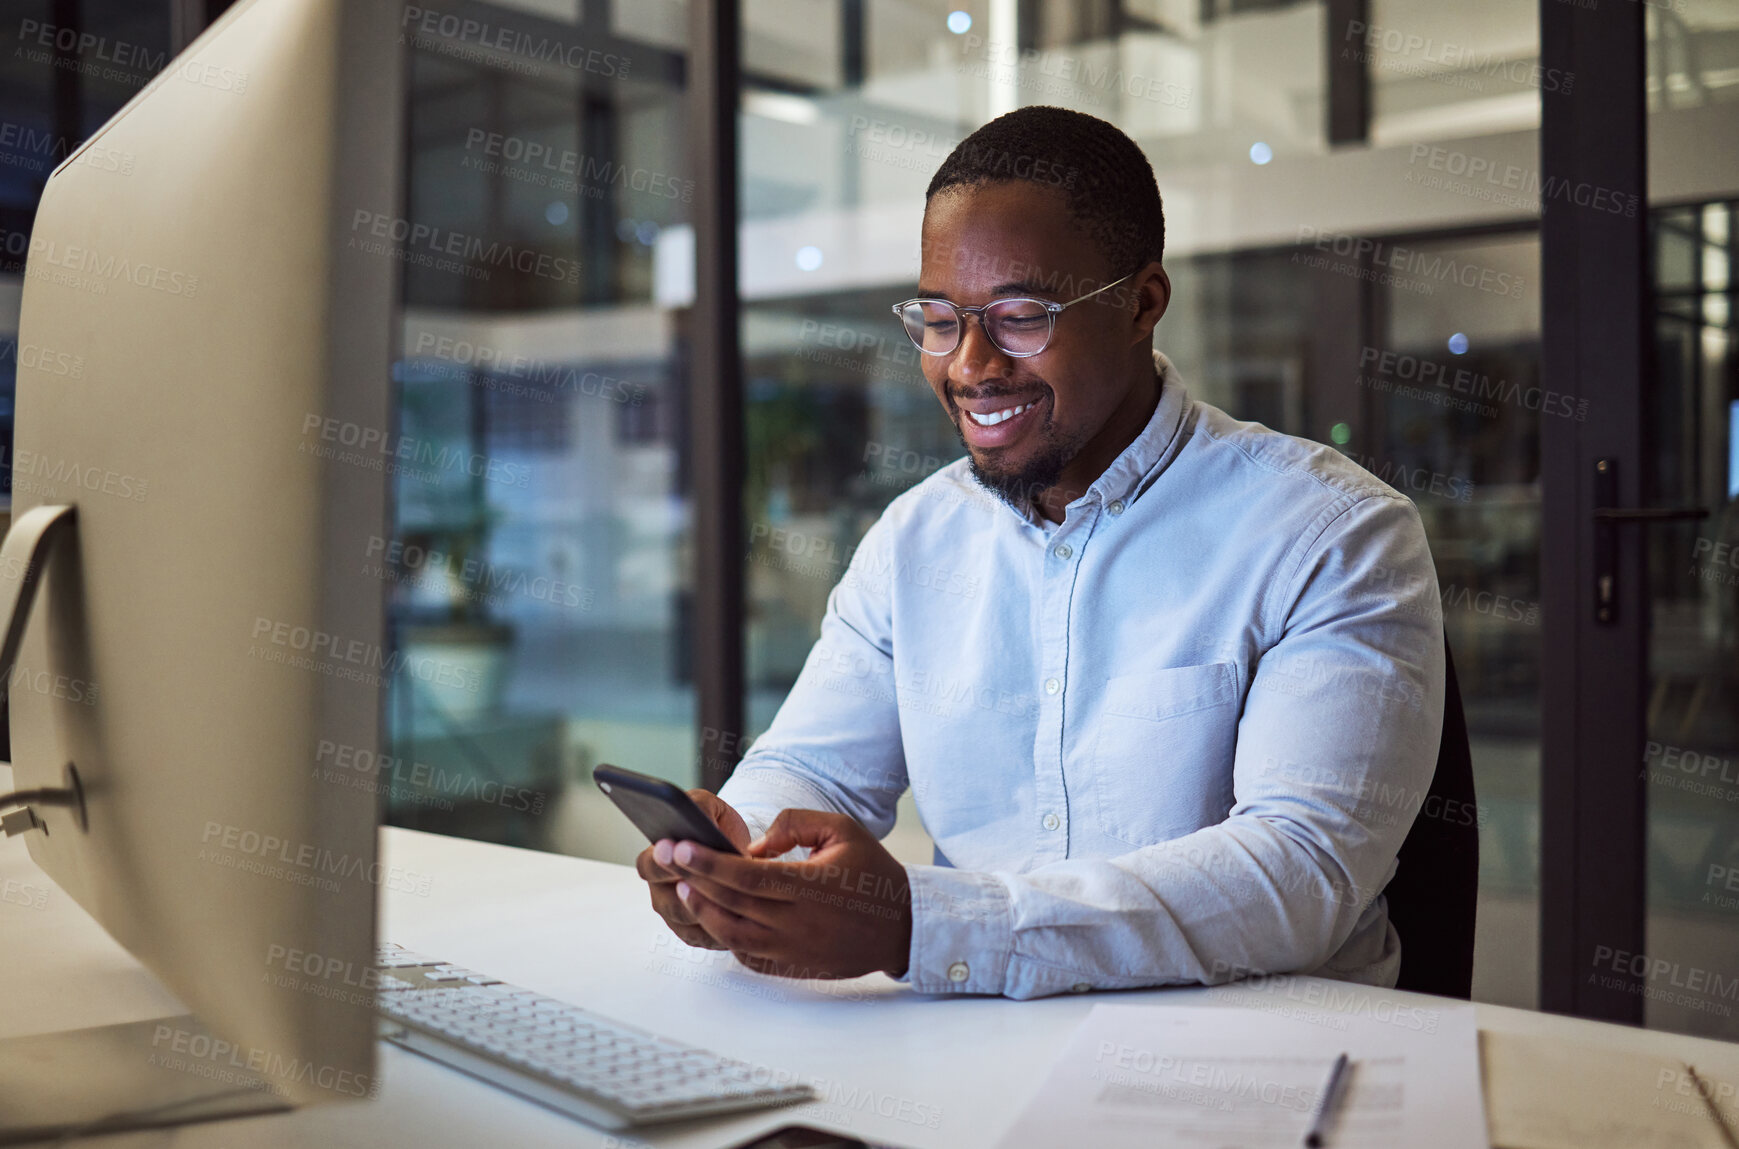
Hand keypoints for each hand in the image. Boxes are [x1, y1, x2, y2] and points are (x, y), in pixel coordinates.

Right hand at [634, 789, 750, 950]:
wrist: (734, 851)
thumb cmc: (717, 827)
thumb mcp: (709, 808)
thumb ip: (699, 808)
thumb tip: (699, 820)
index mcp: (656, 858)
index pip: (649, 865)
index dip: (662, 860)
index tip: (674, 848)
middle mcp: (660, 890)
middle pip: (668, 901)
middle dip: (690, 892)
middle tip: (709, 882)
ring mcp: (675, 915)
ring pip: (689, 923)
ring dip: (710, 912)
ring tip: (734, 901)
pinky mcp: (694, 935)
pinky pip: (705, 938)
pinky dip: (722, 930)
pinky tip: (740, 919)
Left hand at [664, 809, 912, 979]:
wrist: (903, 926)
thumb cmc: (872, 872)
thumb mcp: (842, 829)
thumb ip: (795, 825)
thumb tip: (754, 845)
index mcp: (811, 886)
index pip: (747, 876)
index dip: (709, 862)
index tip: (680, 846)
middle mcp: (799, 922)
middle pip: (732, 903)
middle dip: (694, 879)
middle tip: (666, 859)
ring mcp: (794, 949)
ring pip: (733, 934)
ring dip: (703, 911)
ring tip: (684, 888)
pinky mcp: (793, 966)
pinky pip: (748, 955)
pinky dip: (726, 936)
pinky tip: (714, 915)